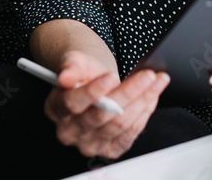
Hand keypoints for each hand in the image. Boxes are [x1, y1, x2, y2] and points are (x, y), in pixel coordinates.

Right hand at [44, 50, 169, 159]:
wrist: (92, 83)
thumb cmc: (83, 72)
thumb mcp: (75, 60)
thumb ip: (71, 67)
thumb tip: (65, 77)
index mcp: (56, 108)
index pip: (73, 103)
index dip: (94, 91)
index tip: (112, 76)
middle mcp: (70, 131)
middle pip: (102, 114)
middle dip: (128, 93)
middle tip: (147, 76)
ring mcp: (90, 144)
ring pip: (120, 124)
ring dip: (142, 101)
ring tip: (156, 82)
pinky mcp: (108, 150)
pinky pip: (129, 135)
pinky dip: (144, 114)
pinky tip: (151, 97)